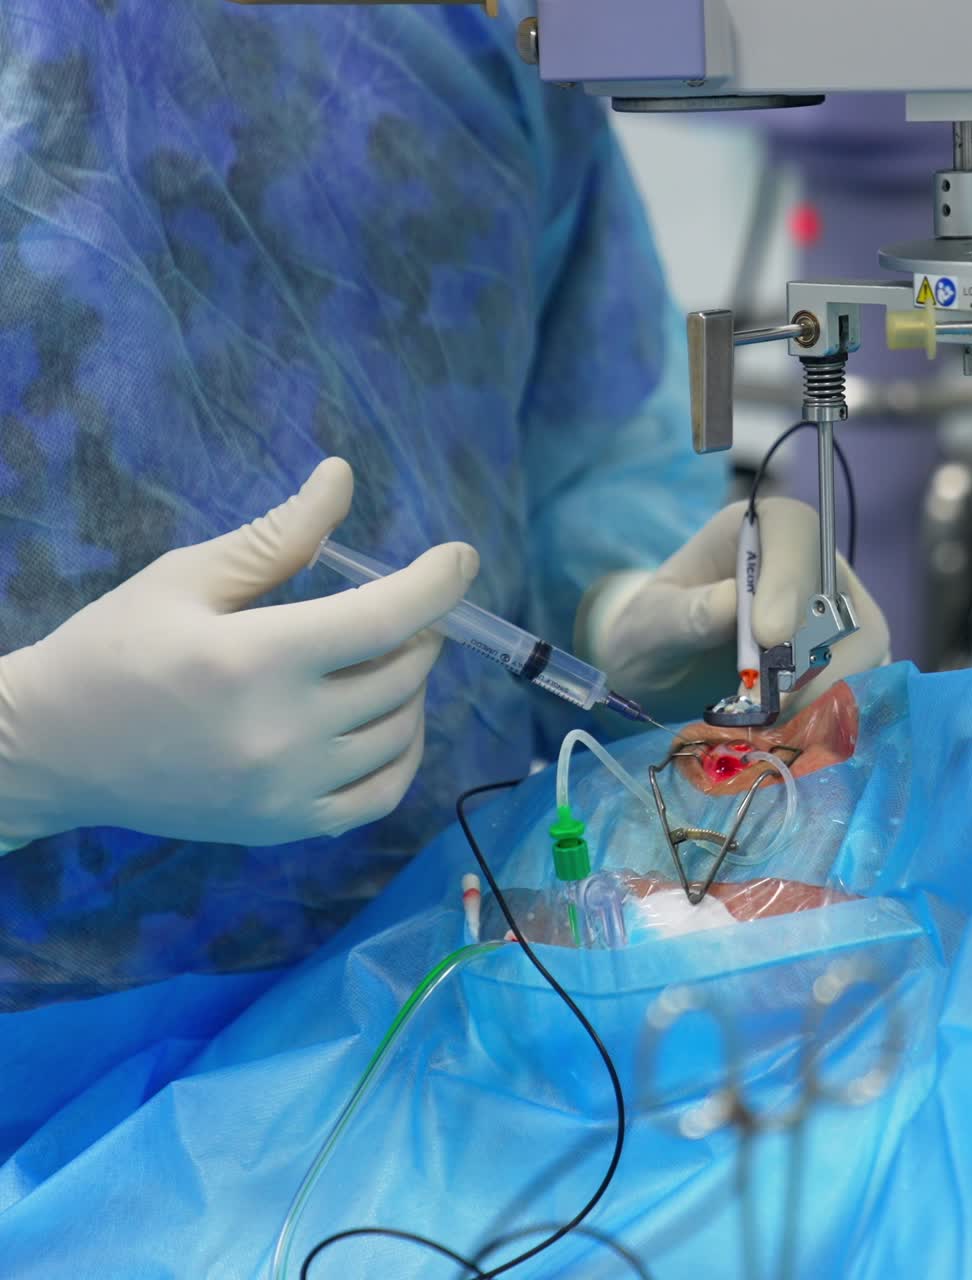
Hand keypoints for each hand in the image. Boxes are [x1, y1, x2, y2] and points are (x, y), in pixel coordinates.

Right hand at [0, 458, 476, 850]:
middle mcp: (282, 732)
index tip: (461, 558)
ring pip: (403, 730)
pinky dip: (403, 752)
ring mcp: (288, 790)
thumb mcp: (186, 577)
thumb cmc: (115, 649)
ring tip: (381, 660)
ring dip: (412, 687)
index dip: (436, 583)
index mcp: (254, 659)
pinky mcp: (287, 828)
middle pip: (402, 673)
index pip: (382, 618)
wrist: (54, 751)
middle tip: (396, 611)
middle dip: (417, 630)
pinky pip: (384, 794)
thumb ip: (278, 536)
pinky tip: (385, 722)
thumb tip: (343, 477)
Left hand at [577, 497, 888, 722]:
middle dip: (808, 654)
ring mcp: (837, 613)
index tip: (768, 636)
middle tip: (769, 703)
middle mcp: (810, 563)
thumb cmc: (654, 633)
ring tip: (771, 724)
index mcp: (758, 530)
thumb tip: (732, 601)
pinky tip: (791, 735)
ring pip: (864, 644)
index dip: (789, 580)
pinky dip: (833, 714)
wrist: (664, 675)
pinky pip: (865, 684)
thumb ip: (686, 612)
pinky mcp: (848, 661)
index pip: (796, 533)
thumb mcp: (651, 622)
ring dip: (823, 692)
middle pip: (839, 595)